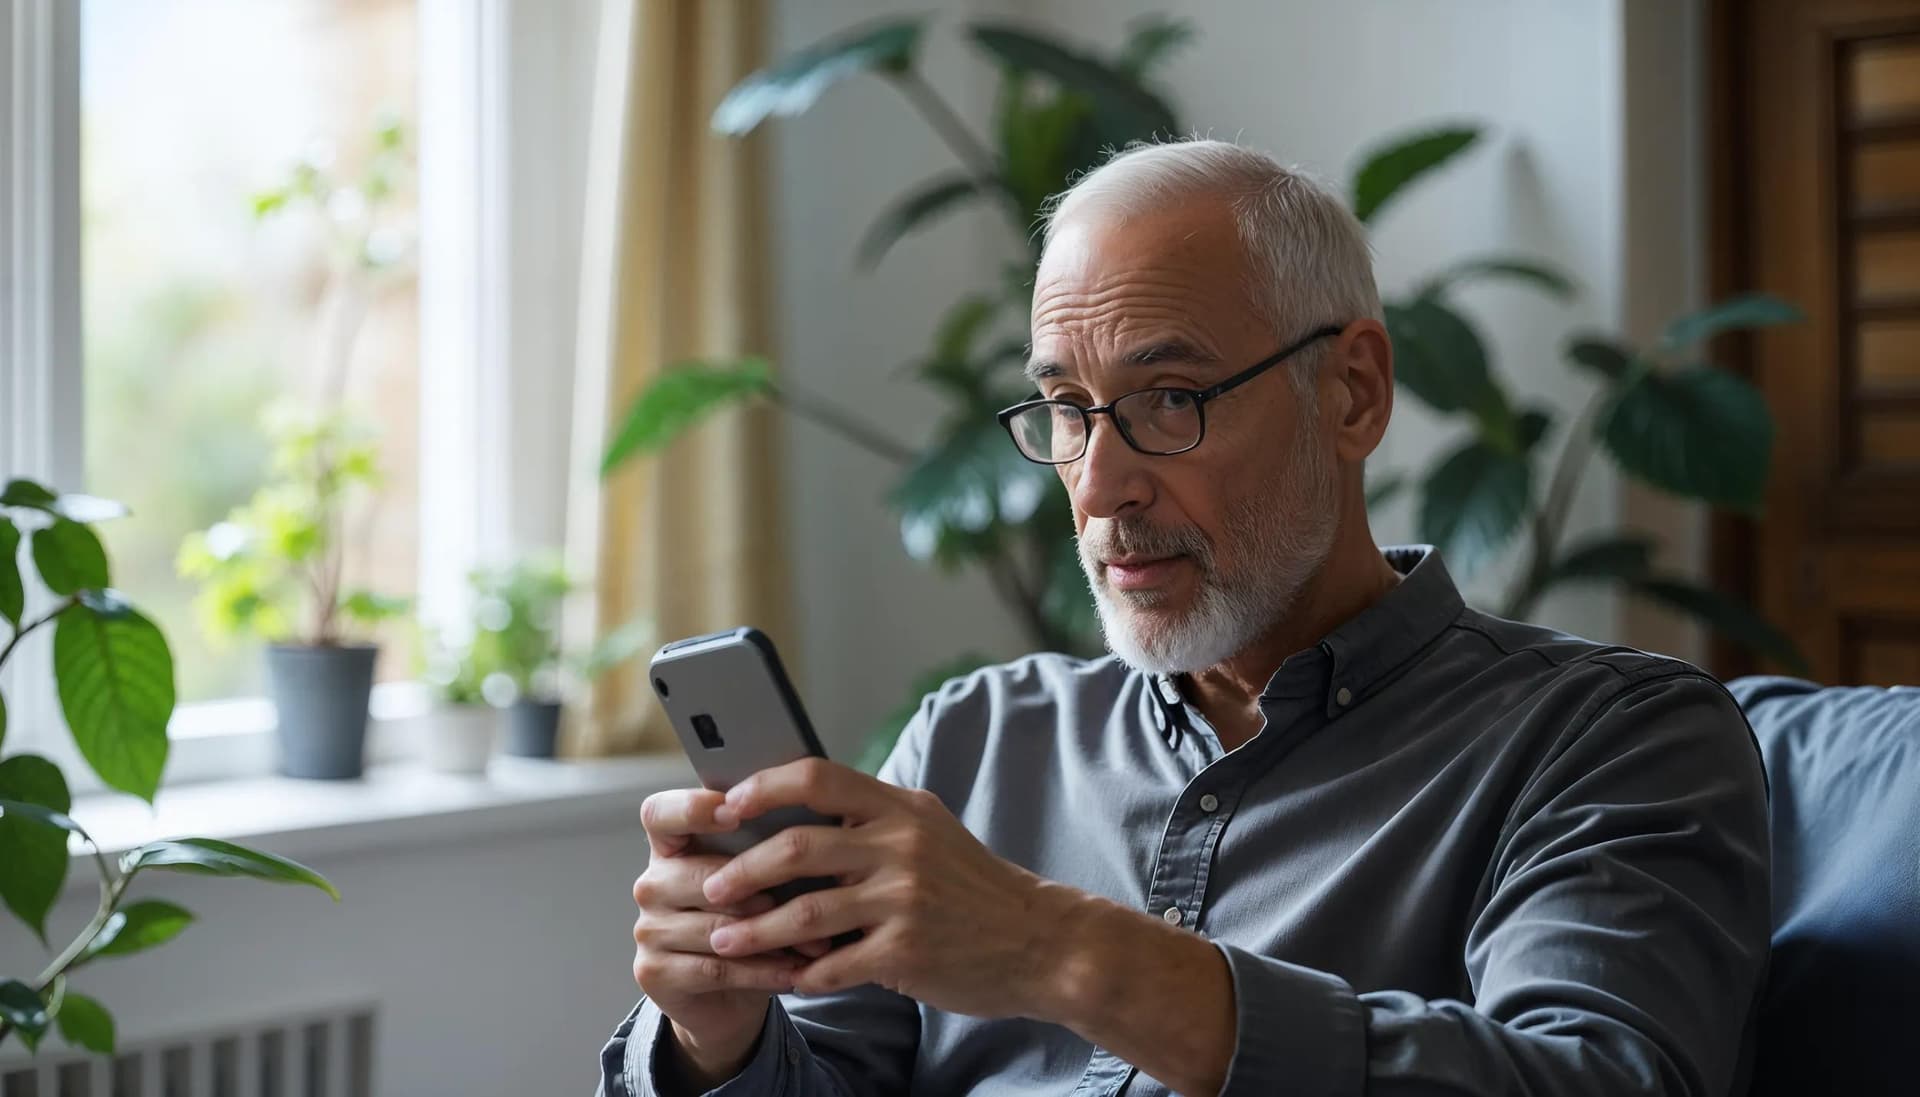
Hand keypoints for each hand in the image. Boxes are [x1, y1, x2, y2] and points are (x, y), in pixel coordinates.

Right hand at [630, 787, 831, 1075]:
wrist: (728, 993)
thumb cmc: (750, 918)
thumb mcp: (760, 878)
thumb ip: (768, 850)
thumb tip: (814, 833)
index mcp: (671, 845)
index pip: (661, 813)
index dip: (692, 809)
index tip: (735, 813)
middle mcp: (652, 882)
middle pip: (700, 876)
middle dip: (762, 892)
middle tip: (816, 904)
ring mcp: (648, 928)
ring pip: (715, 928)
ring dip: (771, 937)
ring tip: (816, 943)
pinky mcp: (653, 971)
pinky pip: (714, 968)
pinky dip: (760, 971)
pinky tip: (793, 972)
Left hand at [700, 759, 1086, 1020]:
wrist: (1041, 941)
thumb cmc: (974, 886)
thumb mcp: (931, 830)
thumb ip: (874, 818)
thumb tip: (799, 806)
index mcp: (901, 809)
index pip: (818, 778)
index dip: (763, 788)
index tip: (726, 807)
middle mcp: (900, 847)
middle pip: (796, 847)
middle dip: (742, 870)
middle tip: (711, 886)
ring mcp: (903, 901)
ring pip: (803, 914)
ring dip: (754, 931)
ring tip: (723, 941)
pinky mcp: (906, 952)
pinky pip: (833, 966)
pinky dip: (801, 975)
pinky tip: (784, 979)